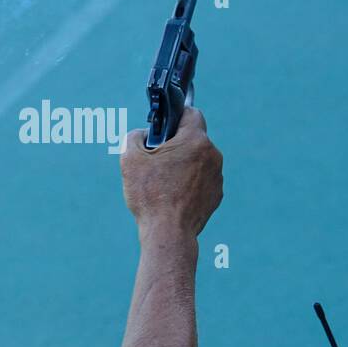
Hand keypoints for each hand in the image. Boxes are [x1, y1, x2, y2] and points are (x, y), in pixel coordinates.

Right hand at [120, 107, 222, 237]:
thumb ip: (135, 136)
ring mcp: (217, 176)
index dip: (175, 116)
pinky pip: (202, 180)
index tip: (163, 127)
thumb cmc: (150, 195)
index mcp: (195, 140)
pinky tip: (173, 195)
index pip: (191, 113)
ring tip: (163, 181)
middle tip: (156, 159)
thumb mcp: (130, 159)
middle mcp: (212, 155)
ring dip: (183, 164)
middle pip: (193, 139)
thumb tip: (144, 136)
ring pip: (198, 160)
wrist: (168, 233)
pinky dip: (189, 183)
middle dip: (176, 144)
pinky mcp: (216, 195)